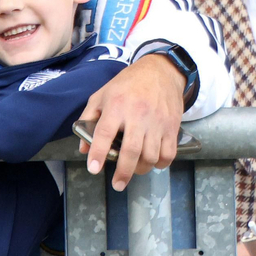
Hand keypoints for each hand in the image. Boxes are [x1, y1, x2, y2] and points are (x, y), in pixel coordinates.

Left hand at [76, 55, 185, 191]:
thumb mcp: (102, 95)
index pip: (104, 133)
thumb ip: (89, 119)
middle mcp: (137, 115)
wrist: (161, 71)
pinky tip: (153, 162)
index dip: (97, 153)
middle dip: (123, 172)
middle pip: (131, 151)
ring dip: (141, 169)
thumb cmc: (127, 84)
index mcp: (116, 105)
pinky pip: (168, 153)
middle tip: (118, 184)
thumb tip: (83, 147)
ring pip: (151, 156)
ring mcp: (157, 122)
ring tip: (134, 170)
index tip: (93, 169)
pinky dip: (161, 163)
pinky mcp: (172, 126)